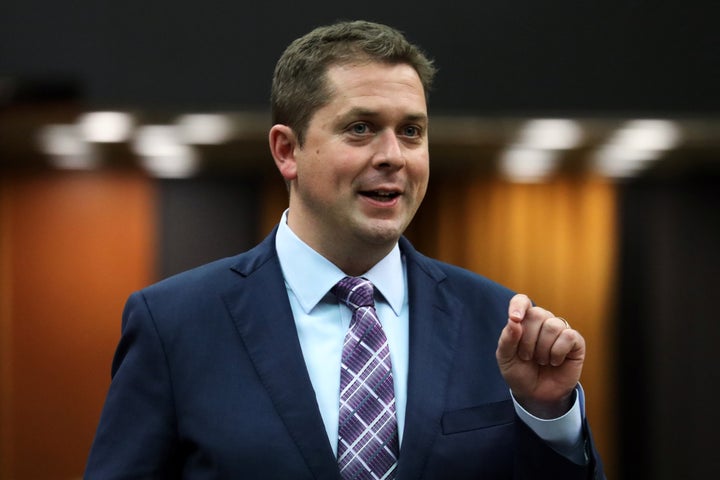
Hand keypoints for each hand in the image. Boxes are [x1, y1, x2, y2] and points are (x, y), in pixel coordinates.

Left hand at [495, 294, 584, 418]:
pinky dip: (557, 352)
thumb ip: (507, 339)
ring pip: (553, 325)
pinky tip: (555, 362)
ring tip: (541, 360)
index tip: (515, 319)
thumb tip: (514, 321)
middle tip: (527, 357)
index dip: (519, 306)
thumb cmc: (519, 373)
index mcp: (523, 321)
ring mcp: (560, 330)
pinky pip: (568, 336)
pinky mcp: (575, 341)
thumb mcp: (506, 358)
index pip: (522, 301)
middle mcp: (542, 321)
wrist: (535, 395)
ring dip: (543, 349)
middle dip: (528, 340)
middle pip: (537, 314)